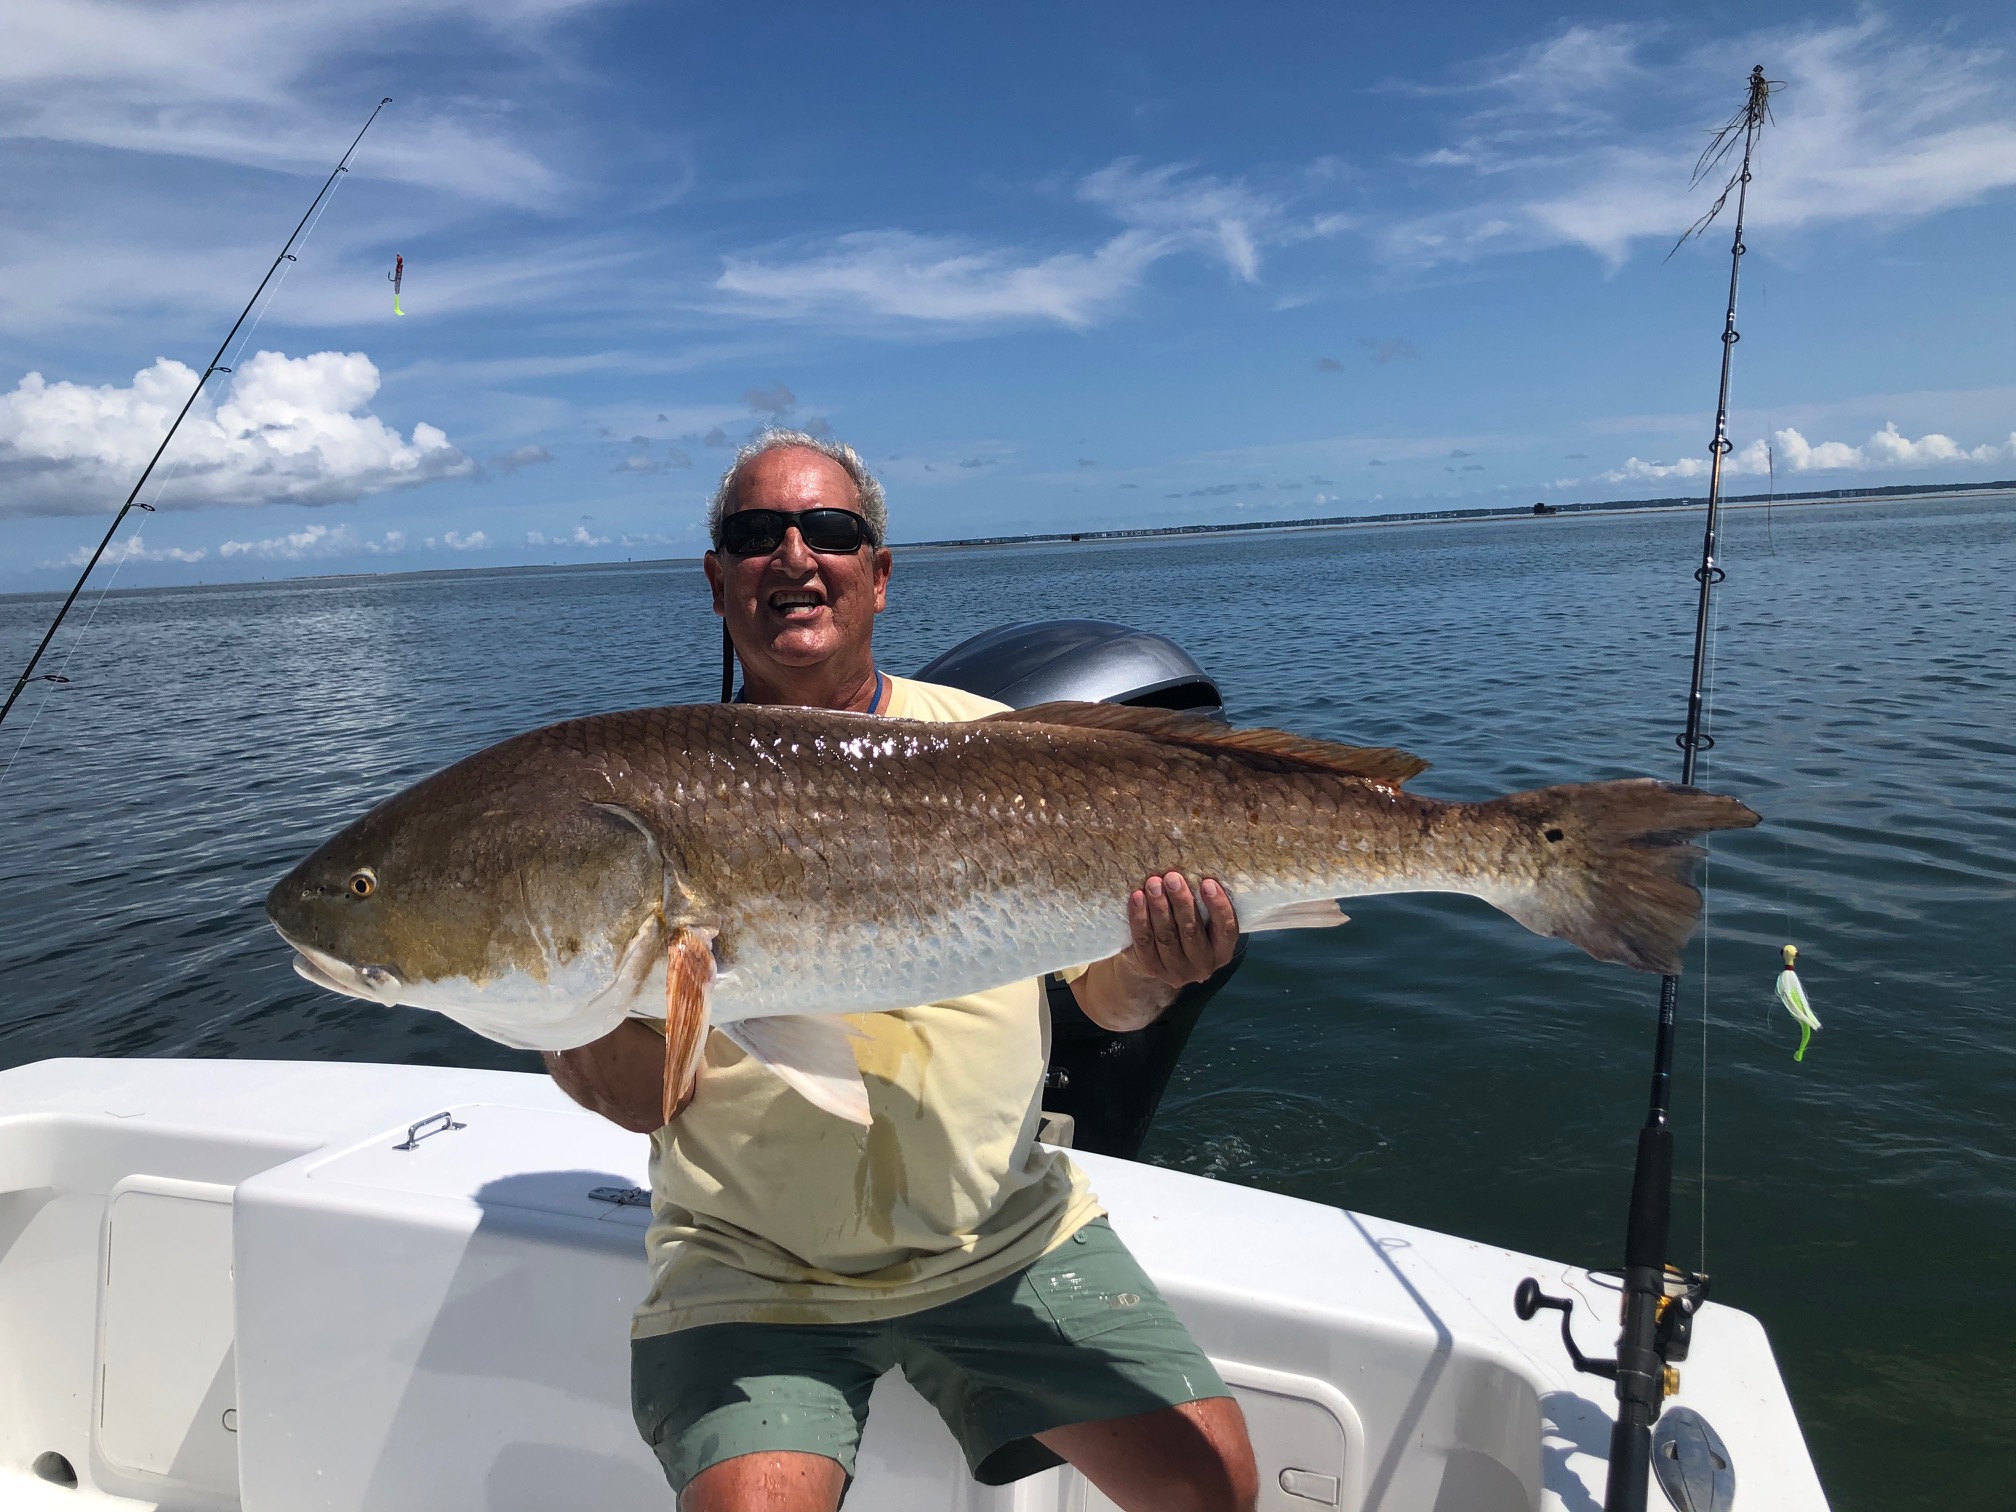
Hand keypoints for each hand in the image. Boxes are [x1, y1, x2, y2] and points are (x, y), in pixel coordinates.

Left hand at [1119, 873, 1239, 990]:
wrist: (1157, 958)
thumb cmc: (1187, 928)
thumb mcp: (1204, 921)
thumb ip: (1205, 904)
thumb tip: (1199, 866)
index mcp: (1222, 951)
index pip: (1226, 929)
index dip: (1218, 906)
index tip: (1207, 882)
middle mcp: (1203, 965)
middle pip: (1191, 931)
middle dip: (1181, 902)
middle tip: (1172, 877)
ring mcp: (1176, 971)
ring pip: (1166, 936)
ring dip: (1159, 907)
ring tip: (1153, 883)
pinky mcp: (1151, 968)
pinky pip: (1144, 941)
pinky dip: (1140, 918)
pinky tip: (1137, 898)